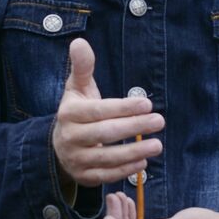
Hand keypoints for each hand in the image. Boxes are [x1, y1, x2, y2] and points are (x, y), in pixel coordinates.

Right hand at [53, 39, 163, 186]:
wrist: (59, 145)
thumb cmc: (77, 111)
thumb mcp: (77, 87)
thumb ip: (82, 66)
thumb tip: (80, 41)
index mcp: (69, 113)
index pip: (99, 110)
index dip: (124, 108)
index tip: (147, 103)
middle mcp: (69, 137)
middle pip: (105, 133)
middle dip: (134, 128)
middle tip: (159, 121)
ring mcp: (75, 159)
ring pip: (107, 157)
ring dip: (135, 152)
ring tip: (158, 145)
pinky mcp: (83, 177)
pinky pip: (106, 175)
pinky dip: (126, 170)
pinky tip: (144, 161)